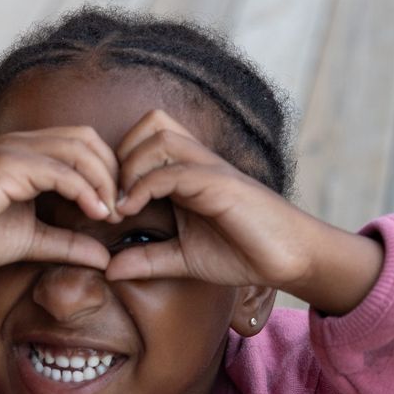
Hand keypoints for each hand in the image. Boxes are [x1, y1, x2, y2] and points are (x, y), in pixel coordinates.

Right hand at [0, 126, 121, 273]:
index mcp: (29, 152)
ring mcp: (14, 149)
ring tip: (111, 213)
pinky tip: (95, 212)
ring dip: (103, 179)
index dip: (108, 172)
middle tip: (123, 209)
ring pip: (78, 148)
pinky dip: (83, 189)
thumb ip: (68, 244)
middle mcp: (23, 142)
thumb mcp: (33, 240)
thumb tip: (106, 258)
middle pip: (87, 139)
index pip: (84, 145)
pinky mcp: (7, 165)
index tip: (119, 209)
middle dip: (112, 172)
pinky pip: (58, 170)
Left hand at [104, 110, 316, 288]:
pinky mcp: (220, 184)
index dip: (118, 163)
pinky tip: (131, 210)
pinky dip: (145, 186)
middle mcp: (198, 162)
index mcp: (187, 172)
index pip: (145, 139)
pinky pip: (174, 171)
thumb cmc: (243, 252)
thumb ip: (148, 259)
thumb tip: (108, 270)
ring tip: (120, 204)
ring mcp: (210, 168)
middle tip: (110, 196)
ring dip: (130, 166)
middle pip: (150, 123)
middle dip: (120, 153)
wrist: (288, 258)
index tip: (106, 204)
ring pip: (159, 136)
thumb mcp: (183, 258)